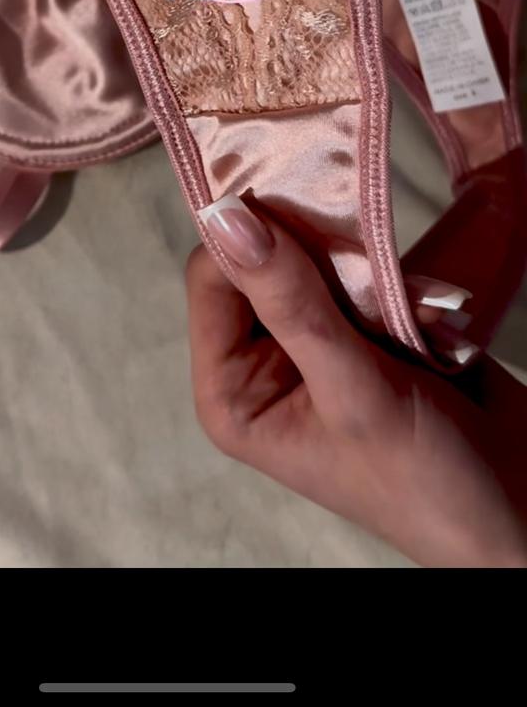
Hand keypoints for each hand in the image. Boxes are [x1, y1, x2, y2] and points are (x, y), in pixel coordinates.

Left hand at [187, 192, 526, 566]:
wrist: (514, 505)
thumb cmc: (421, 476)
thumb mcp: (352, 390)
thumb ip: (289, 302)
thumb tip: (223, 217)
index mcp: (231, 392)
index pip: (211, 278)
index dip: (249, 235)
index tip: (299, 201)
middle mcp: (260, 364)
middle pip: (261, 260)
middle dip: (312, 245)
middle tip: (359, 243)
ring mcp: (314, 344)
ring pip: (315, 258)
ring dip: (361, 262)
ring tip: (401, 296)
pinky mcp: (364, 331)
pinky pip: (363, 272)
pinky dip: (395, 277)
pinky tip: (427, 310)